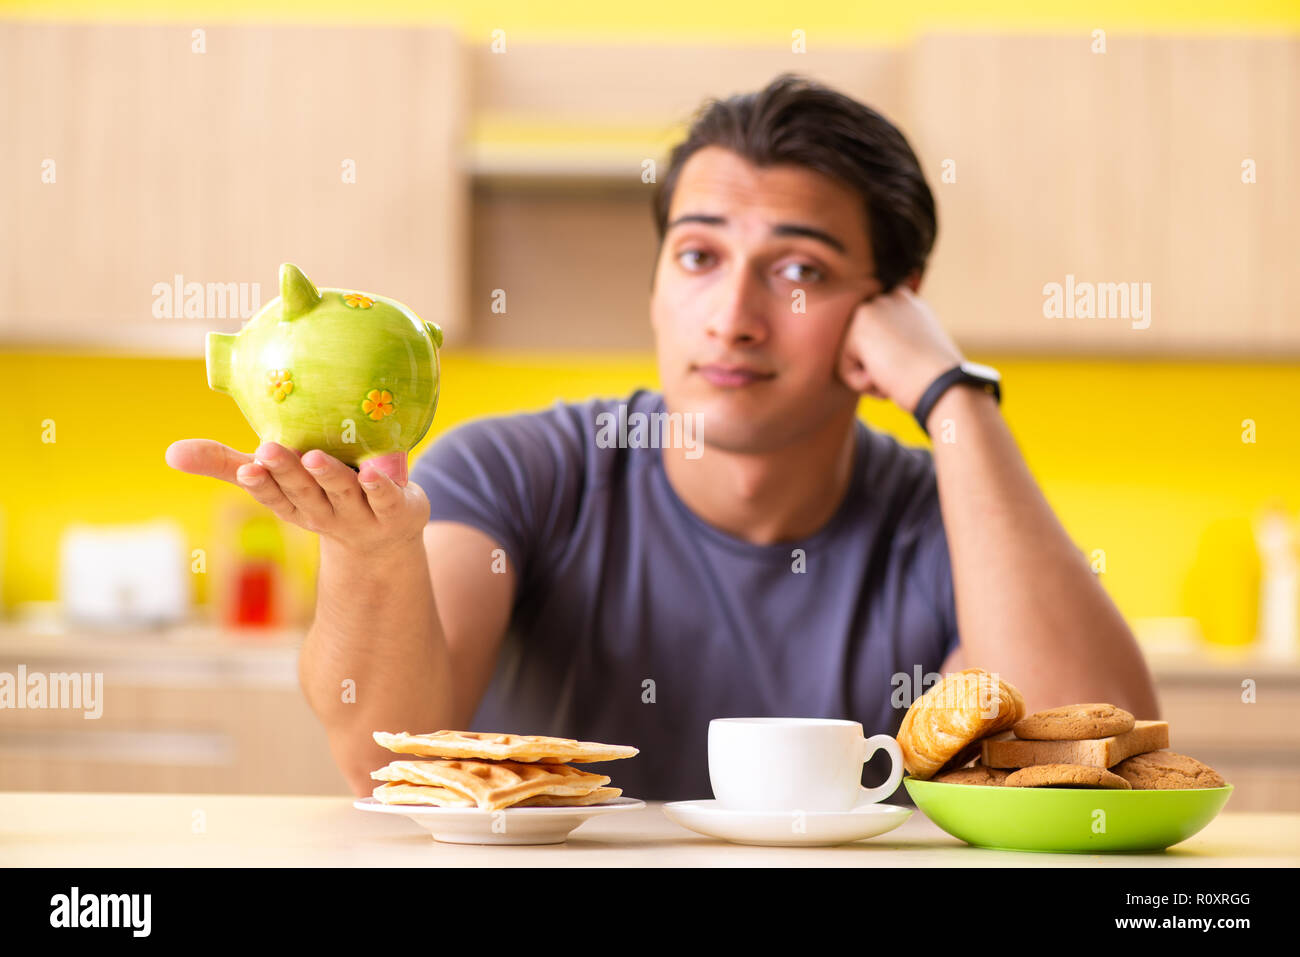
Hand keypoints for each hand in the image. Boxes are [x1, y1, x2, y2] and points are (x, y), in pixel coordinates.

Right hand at [164, 439, 429, 553]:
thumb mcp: (277, 483)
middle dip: (286, 474)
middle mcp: (324, 512)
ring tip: (315, 457)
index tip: (247, 467)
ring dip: (329, 476)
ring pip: (343, 493)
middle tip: (269, 451)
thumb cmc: (321, 495)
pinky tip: (376, 471)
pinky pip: (387, 498)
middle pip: (304, 492)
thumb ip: (227, 465)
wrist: (385, 537)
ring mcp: (360, 515)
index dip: (260, 483)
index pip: (273, 495)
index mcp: (293, 504)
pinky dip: (381, 485)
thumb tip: (171, 453)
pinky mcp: (395, 511)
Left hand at [836, 285, 964, 413]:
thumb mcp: (918, 353)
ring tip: (895, 377)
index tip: (907, 368)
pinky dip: (861, 383)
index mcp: (909, 304)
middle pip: (861, 344)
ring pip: (851, 355)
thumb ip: (896, 344)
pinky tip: (886, 379)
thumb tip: (872, 355)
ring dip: (869, 376)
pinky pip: (844, 367)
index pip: (877, 334)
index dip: (887, 358)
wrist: (942, 385)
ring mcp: (875, 308)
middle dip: (875, 366)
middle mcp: (891, 298)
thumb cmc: (934, 380)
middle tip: (902, 375)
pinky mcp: (860, 325)